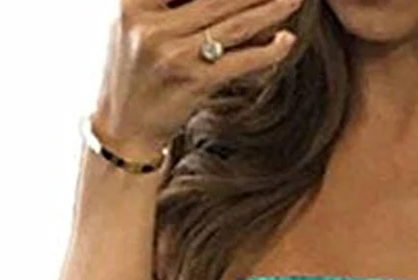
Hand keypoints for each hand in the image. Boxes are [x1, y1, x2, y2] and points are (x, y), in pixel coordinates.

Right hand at [94, 0, 303, 156]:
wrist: (124, 129)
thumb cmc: (134, 74)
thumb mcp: (134, 26)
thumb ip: (168, 6)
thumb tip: (230, 3)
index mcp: (132, 3)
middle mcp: (150, 25)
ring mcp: (173, 55)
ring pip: (232, 24)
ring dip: (268, 10)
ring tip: (293, 0)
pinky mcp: (193, 83)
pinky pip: (239, 62)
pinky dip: (267, 52)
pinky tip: (285, 41)